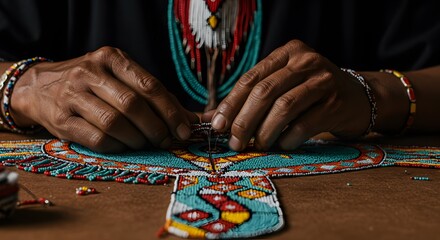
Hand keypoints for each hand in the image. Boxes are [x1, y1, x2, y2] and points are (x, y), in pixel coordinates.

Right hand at [11, 47, 197, 151]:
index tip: (184, 130)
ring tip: (145, 143)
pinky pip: (97, 139)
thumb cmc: (93, 85)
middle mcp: (90, 72)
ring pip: (114, 123)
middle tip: (166, 140)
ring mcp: (72, 95)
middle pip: (132, 105)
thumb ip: (157, 98)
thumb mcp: (122, 80)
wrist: (39, 87)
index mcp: (112, 58)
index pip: (149, 85)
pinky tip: (124, 145)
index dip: (170, 111)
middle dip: (156, 128)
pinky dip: (117, 146)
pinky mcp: (60, 119)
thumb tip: (197, 120)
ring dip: (137, 139)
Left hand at [209, 40, 370, 150]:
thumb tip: (213, 119)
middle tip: (235, 142)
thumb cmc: (313, 94)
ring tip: (259, 145)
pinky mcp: (336, 103)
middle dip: (244, 120)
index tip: (217, 126)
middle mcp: (305, 61)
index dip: (231, 104)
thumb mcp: (284, 86)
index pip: (251, 78)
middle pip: (265, 92)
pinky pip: (304, 125)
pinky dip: (288, 139)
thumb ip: (251, 99)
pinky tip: (283, 145)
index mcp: (288, 53)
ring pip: (283, 108)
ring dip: (265, 132)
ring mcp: (323, 80)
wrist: (360, 98)